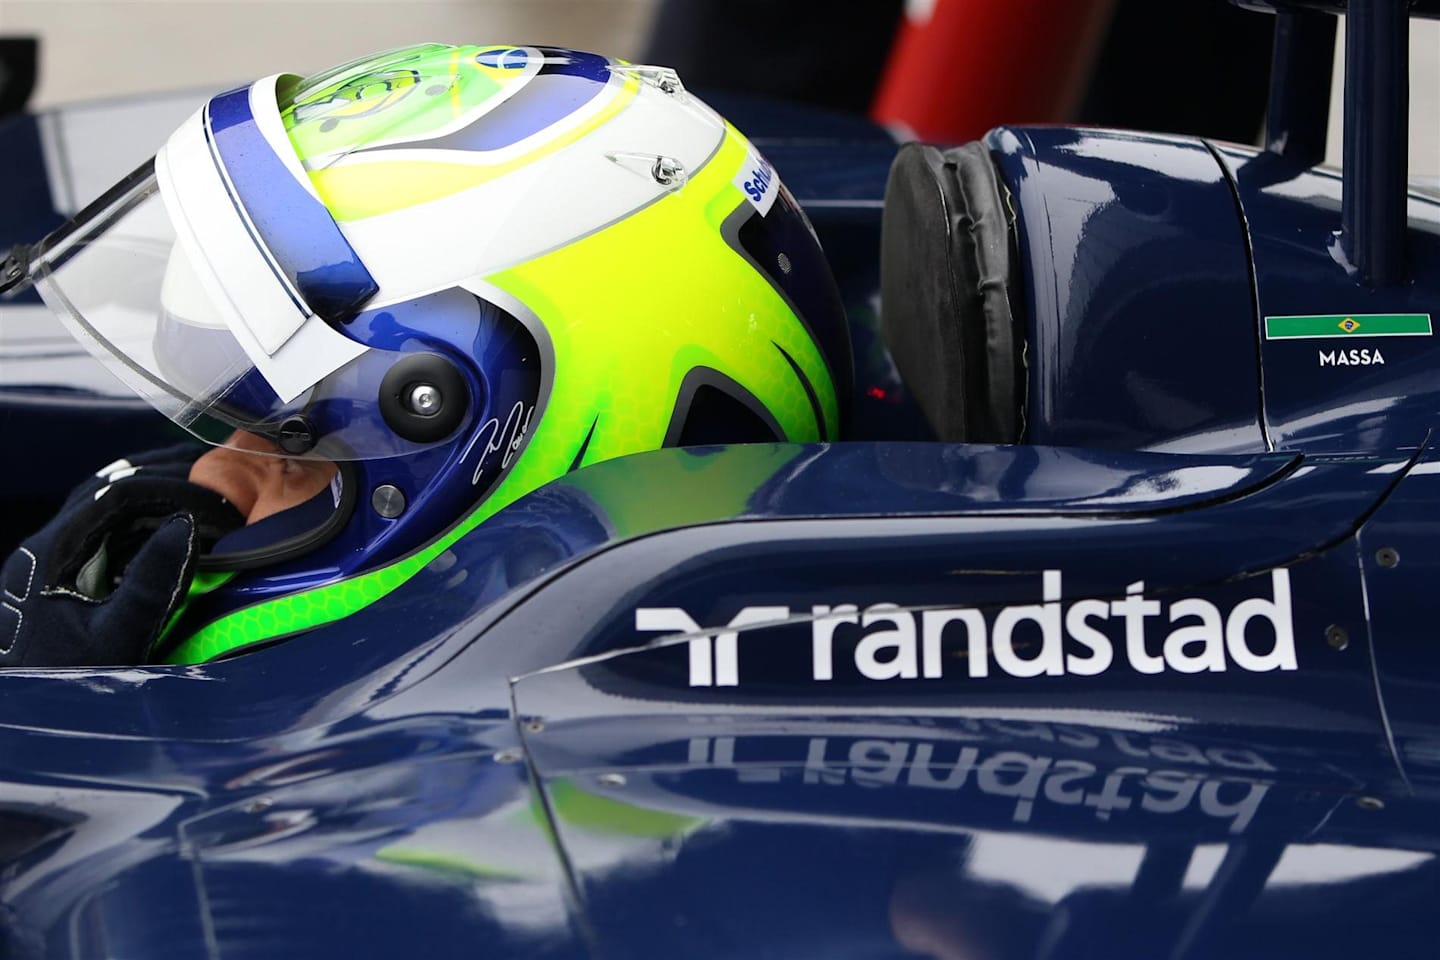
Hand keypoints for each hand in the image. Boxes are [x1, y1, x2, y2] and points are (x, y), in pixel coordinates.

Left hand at [0, 446, 242, 666]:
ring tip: (194, 485)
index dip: (170, 487)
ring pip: (97, 501)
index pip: (115, 495)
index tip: (214, 498)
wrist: (27, 712)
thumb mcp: (118, 638)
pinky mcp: (54, 573)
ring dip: (146, 488)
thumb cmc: (67, 683)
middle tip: (212, 473)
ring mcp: (45, 557)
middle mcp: (42, 546)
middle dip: (160, 475)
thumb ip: (151, 583)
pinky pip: (95, 524)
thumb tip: (185, 524)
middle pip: (103, 487)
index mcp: (51, 553)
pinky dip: (133, 512)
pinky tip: (163, 520)